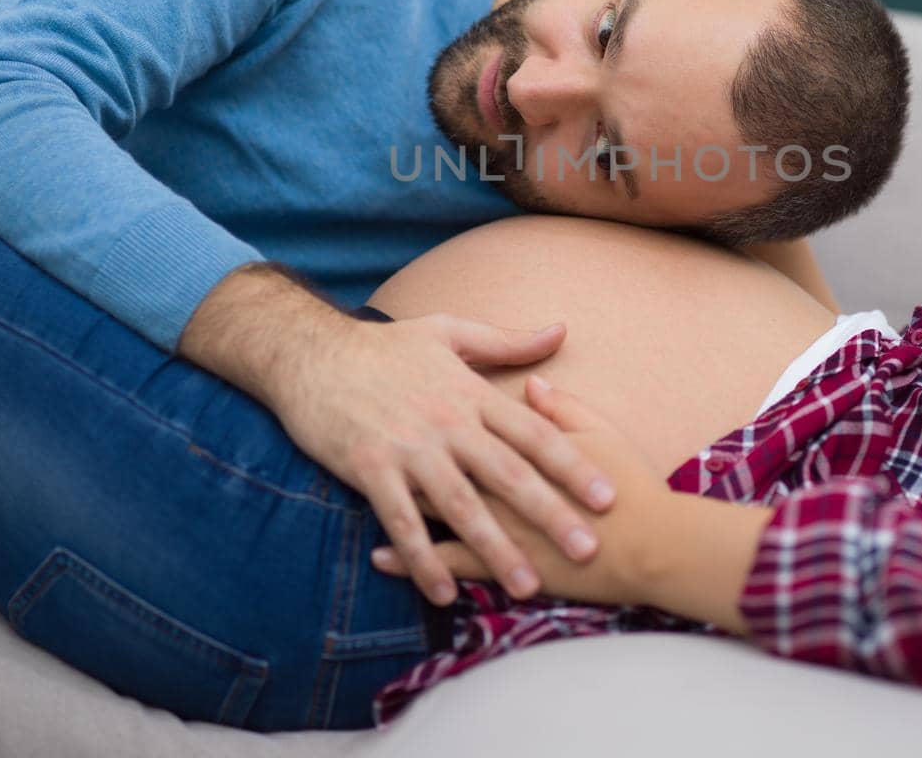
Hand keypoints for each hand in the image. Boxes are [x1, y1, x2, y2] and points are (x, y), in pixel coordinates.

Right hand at [268, 313, 616, 607]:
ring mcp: (408, 448)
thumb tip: (560, 331)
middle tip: (589, 547)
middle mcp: (447, 423)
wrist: (312, 353)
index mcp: (471, 393)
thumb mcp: (450, 331)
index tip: (608, 495)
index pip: (534, 432)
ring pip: (461, 505)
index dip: (573, 465)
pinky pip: (401, 522)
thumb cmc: (385, 346)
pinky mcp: (369, 469)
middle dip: (551, 513)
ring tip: (528, 585)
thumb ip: (508, 341)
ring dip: (496, 547)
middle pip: (509, 474)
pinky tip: (444, 591)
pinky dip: (423, 558)